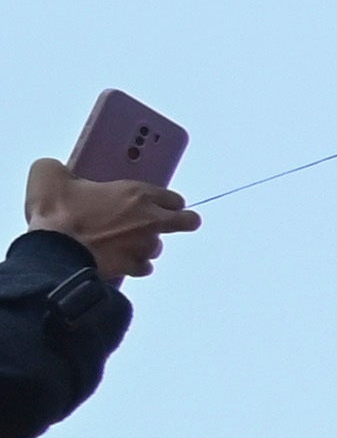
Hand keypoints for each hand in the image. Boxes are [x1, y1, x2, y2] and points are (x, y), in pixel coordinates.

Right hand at [20, 162, 194, 280]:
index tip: (160, 201)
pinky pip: (143, 267)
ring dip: (147, 244)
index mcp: (136, 194)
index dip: (167, 200)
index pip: (172, 197)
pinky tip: (122, 261)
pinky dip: (135, 265)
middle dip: (183, 221)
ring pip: (159, 246)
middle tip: (175, 221)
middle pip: (186, 221)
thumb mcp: (50, 175)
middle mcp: (148, 220)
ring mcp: (142, 247)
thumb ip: (62, 170)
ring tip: (128, 241)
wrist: (55, 251)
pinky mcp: (132, 268)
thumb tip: (58, 171)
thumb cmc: (57, 211)